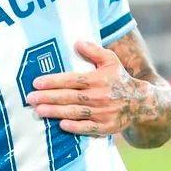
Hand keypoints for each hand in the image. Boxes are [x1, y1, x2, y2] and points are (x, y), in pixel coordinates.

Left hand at [25, 41, 153, 136]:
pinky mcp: (106, 127)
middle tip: (30, 98)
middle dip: (48, 97)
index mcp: (98, 79)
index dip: (53, 81)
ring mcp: (102, 113)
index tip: (36, 83)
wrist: (140, 103)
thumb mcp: (110, 60)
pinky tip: (61, 125)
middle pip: (69, 97)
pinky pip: (88, 128)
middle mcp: (99, 96)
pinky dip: (75, 127)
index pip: (71, 80)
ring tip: (38, 111)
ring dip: (56, 112)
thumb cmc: (120, 78)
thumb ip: (94, 51)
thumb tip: (77, 42)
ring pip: (75, 112)